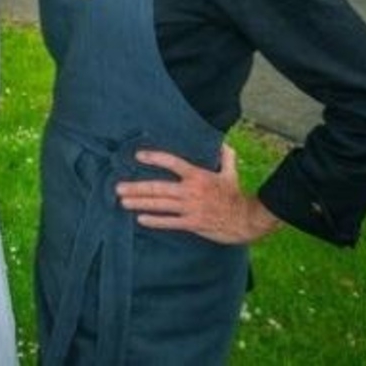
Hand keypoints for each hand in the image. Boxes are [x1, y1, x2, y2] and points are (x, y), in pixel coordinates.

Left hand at [116, 144, 281, 244]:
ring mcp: (190, 208)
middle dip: (136, 187)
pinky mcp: (192, 223)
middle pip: (158, 187)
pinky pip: (169, 222)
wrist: (247, 220)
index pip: (173, 163)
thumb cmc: (236, 195)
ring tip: (123, 201)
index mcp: (198, 175)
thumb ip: (225, 156)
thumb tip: (222, 142)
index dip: (155, 158)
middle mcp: (191, 191)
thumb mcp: (230, 172)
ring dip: (139, 203)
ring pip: (160, 205)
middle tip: (118, 187)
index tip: (138, 156)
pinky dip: (154, 221)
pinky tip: (140, 218)